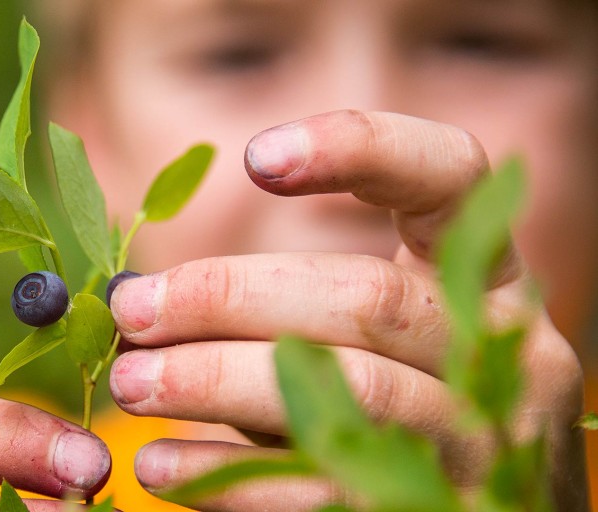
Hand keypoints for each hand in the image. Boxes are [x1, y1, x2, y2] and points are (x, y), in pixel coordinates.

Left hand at [107, 110, 586, 510]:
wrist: (471, 507)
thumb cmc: (389, 394)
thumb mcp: (354, 331)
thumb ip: (279, 302)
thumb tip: (139, 298)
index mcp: (482, 274)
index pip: (450, 175)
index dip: (363, 147)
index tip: (255, 158)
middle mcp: (497, 349)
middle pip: (369, 297)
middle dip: (232, 296)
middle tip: (135, 308)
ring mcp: (480, 439)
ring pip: (349, 392)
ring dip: (218, 382)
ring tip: (132, 379)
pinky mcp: (433, 510)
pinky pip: (324, 490)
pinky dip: (229, 475)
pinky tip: (159, 465)